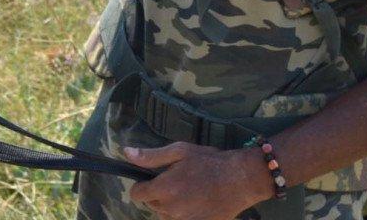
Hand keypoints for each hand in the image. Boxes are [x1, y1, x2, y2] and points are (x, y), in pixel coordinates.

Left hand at [124, 142, 270, 219]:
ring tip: (187, 192)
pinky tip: (196, 203)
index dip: (142, 186)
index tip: (151, 179)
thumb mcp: (179, 151)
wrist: (240, 179)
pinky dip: (184, 214)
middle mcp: (171, 209)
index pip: (138, 194)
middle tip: (176, 181)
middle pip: (152, 204)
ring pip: (166, 215)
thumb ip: (151, 156)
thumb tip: (126, 153)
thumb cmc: (209, 161)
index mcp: (164, 189)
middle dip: (158, 194)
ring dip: (170, 206)